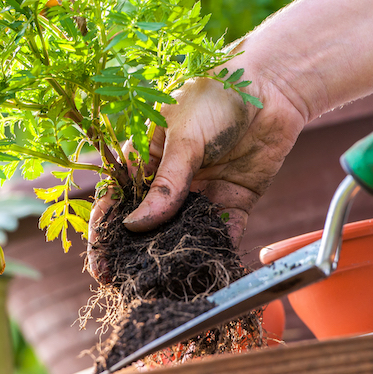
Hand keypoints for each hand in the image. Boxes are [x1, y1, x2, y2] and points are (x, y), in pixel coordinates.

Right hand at [87, 0, 372, 274]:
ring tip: (163, 288)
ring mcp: (202, 192)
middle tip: (124, 283)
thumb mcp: (183, 137)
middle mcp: (172, 180)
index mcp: (148, 158)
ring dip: (174, 257)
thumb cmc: (216, 96)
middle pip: (148, 224)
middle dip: (135, 253)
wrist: (272, 85)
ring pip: (183, 232)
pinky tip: (208, 272)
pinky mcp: (235, 201)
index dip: (107, 229)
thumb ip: (166, 183)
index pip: (119, 198)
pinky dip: (217, 251)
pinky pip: (223, 232)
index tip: (101, 259)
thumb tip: (135, 226)